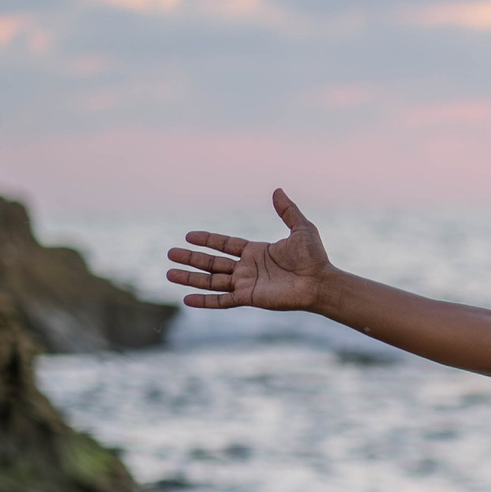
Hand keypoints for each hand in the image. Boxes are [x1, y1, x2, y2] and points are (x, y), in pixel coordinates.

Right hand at [167, 188, 331, 311]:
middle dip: (191, 258)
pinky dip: (205, 300)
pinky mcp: (249, 297)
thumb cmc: (314, 257)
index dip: (207, 240)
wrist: (321, 282)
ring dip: (191, 278)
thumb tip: (277, 190)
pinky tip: (187, 299)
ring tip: (169, 273)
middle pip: (212, 262)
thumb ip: (287, 211)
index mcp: (256, 251)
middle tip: (170, 253)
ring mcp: (247, 283)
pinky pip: (222, 300)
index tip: (189, 235)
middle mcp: (248, 268)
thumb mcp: (301, 228)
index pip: (225, 244)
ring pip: (212, 280)